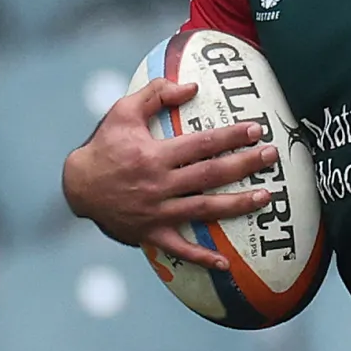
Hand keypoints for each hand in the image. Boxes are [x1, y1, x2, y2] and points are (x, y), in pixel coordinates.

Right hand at [63, 78, 276, 270]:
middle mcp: (159, 184)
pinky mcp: (152, 233)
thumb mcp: (122, 112)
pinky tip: (226, 265)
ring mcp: (157, 212)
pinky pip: (180, 249)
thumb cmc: (105, 147)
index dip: (230, 136)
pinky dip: (202, 258)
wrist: (78, 187)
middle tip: (272, 157)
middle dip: (245, 165)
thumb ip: (155, 94)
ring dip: (237, 205)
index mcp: (153, 155)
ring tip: (266, 197)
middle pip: (210, 175)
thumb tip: (191, 85)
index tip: (256, 130)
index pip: (201, 144)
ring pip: (204, 209)